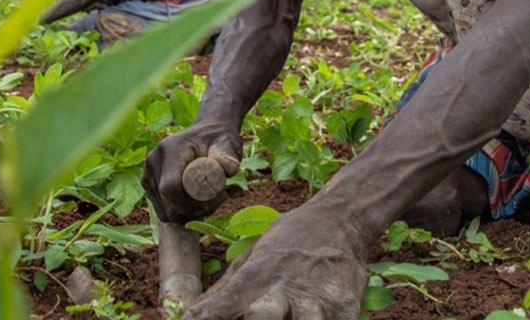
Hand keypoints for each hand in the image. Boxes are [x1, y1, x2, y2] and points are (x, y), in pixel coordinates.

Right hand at [141, 120, 240, 222]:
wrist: (205, 135)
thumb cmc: (218, 139)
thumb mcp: (228, 142)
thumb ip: (228, 155)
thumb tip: (229, 169)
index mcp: (170, 150)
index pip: (170, 187)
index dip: (191, 203)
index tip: (215, 198)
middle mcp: (153, 163)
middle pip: (168, 205)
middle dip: (196, 210)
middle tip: (220, 197)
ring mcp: (148, 176)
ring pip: (166, 213)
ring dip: (191, 213)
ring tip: (212, 197)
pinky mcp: (149, 186)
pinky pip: (165, 211)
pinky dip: (184, 212)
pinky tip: (200, 200)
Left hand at [185, 209, 369, 319]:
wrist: (342, 219)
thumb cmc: (290, 243)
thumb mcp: (252, 260)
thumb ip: (222, 295)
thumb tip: (184, 317)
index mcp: (254, 278)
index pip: (217, 309)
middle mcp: (282, 290)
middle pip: (262, 318)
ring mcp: (316, 301)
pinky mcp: (345, 308)